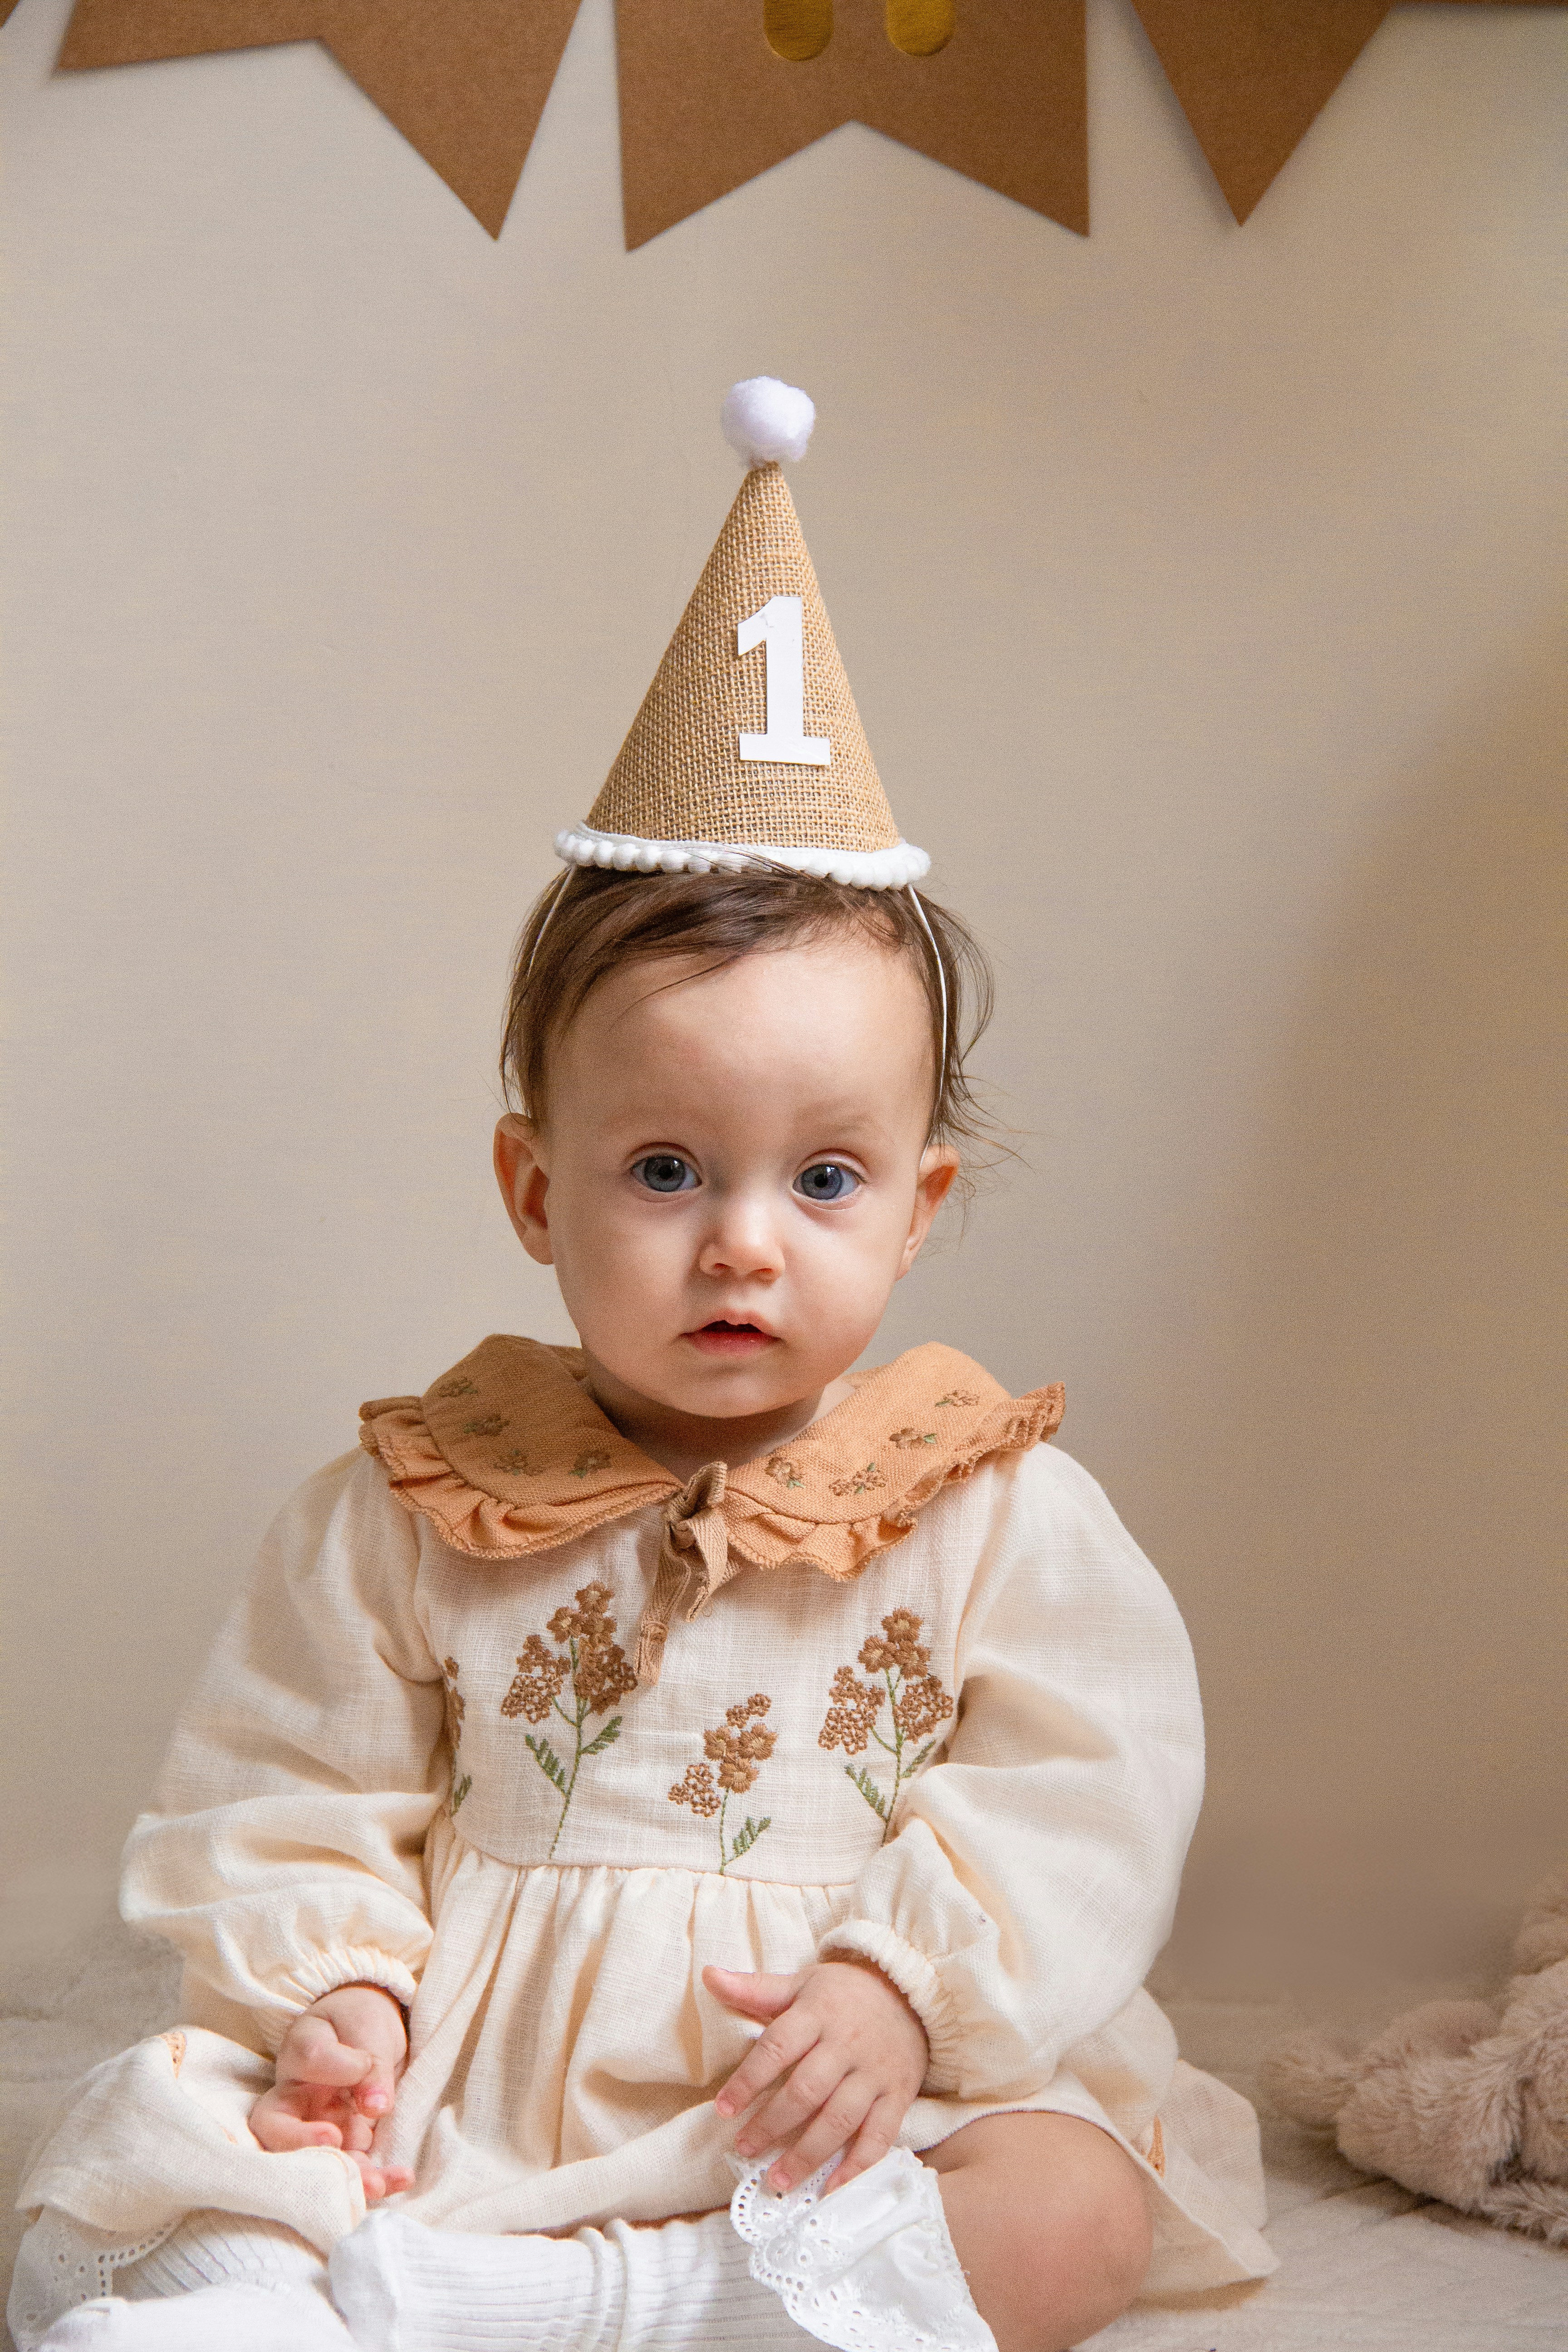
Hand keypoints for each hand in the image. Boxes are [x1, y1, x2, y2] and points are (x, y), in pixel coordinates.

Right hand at [249, 1984, 414, 2202]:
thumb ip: (371, 2062)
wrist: (368, 2034)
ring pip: (316, 2160)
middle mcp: (298, 2099)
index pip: (306, 2057)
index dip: (332, 2066)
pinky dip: (376, 2179)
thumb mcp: (369, 2026)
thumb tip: (375, 2106)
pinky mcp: (346, 2147)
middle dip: (301, 2144)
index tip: (361, 2064)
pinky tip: (401, 2179)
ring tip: (376, 2183)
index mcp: (300, 2054)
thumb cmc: (359, 2022)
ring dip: (345, 2175)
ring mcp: (318, 2127)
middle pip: (277, 2129)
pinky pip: (353, 2169)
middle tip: (334, 2143)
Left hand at [706, 1958, 927, 2194]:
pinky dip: (857, 2166)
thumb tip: (708, 1975)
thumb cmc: (844, 1994)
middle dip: (772, 2123)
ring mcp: (875, 2073)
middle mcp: (847, 2044)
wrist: (910, 1992)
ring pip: (840, 2118)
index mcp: (818, 2014)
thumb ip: (754, 1989)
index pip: (777, 2047)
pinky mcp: (898, 2095)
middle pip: (807, 2090)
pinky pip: (879, 2135)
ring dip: (808, 2152)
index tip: (723, 2108)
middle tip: (744, 2147)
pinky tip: (832, 2187)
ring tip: (778, 2178)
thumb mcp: (800, 1983)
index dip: (748, 2080)